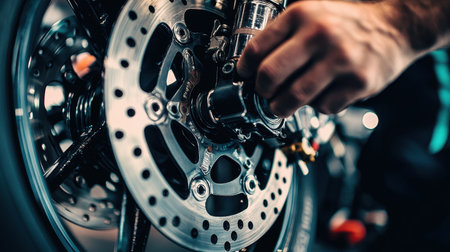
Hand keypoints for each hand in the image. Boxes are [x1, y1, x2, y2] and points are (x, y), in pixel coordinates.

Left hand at [237, 1, 417, 116]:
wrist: (395, 28)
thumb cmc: (347, 24)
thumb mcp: (311, 14)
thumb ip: (283, 35)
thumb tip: (253, 65)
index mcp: (302, 15)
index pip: (257, 48)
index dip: (244, 68)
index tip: (245, 76)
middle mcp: (320, 35)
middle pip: (270, 75)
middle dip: (261, 91)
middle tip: (264, 93)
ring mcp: (340, 60)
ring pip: (293, 97)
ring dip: (281, 107)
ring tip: (281, 104)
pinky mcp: (358, 82)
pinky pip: (322, 107)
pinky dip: (315, 106)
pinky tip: (319, 95)